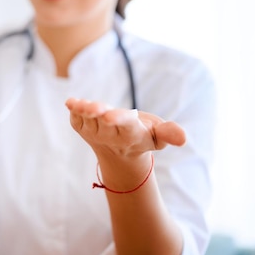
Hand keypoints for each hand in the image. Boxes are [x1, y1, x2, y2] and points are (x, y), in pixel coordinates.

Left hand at [65, 98, 185, 160]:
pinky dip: (73, 110)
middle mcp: (110, 136)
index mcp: (131, 136)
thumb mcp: (158, 136)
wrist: (119, 152)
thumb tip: (183, 138)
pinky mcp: (81, 128)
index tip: (110, 116)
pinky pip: (76, 120)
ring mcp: (93, 133)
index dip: (119, 120)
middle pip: (104, 123)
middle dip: (99, 113)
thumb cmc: (142, 136)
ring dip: (84, 111)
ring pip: (88, 121)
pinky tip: (71, 102)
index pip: (125, 126)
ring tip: (80, 104)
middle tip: (94, 108)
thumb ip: (169, 134)